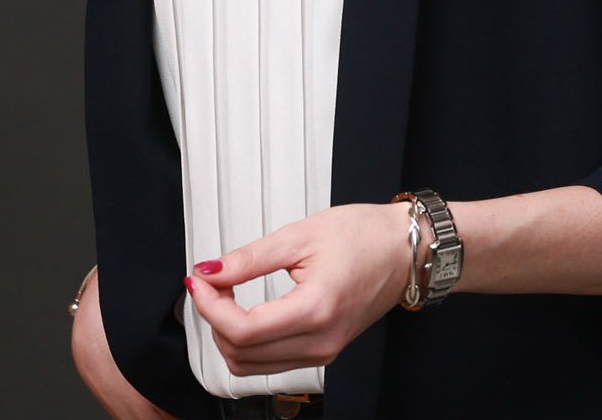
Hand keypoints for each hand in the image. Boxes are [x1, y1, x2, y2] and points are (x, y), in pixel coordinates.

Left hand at [184, 201, 412, 376]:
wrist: (404, 250)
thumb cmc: (365, 236)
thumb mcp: (301, 234)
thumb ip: (250, 258)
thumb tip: (210, 271)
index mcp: (316, 309)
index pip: (243, 330)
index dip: (210, 306)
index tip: (197, 279)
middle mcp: (320, 342)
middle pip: (241, 355)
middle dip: (213, 319)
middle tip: (208, 282)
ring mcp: (323, 353)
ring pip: (251, 366)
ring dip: (227, 334)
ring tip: (224, 294)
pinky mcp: (323, 352)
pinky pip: (270, 363)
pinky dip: (247, 342)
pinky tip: (244, 311)